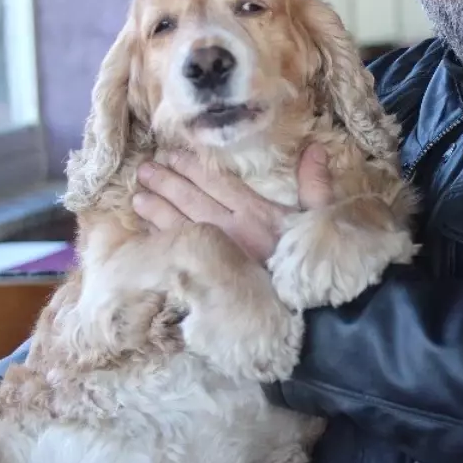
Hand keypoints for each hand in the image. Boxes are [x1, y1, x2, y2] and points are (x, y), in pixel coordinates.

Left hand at [133, 144, 333, 261]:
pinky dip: (161, 238)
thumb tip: (316, 148)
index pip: (219, 183)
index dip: (194, 167)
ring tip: (137, 195)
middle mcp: (232, 231)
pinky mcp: (210, 278)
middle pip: (193, 200)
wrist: (314, 314)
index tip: (173, 155)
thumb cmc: (320, 262)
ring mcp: (218, 255)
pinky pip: (179, 252)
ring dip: (157, 209)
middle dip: (167, 183)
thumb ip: (316, 183)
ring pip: (180, 225)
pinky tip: (146, 230)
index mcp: (259, 214)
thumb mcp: (324, 219)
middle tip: (144, 169)